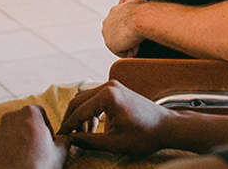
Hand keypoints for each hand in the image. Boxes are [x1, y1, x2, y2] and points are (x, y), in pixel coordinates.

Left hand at [0, 105, 68, 168]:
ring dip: (18, 139)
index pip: (40, 111)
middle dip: (30, 130)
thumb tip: (65, 137)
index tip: (49, 138)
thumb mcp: (62, 151)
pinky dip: (7, 150)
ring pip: (10, 131)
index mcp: (29, 113)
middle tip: (38, 147)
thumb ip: (64, 138)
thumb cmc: (41, 165)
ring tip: (26, 156)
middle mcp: (10, 117)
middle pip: (23, 120)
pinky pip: (0, 144)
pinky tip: (15, 162)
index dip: (46, 125)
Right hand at [58, 81, 173, 156]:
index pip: (79, 111)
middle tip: (66, 136)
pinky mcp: (117, 90)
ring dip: (81, 116)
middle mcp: (109, 85)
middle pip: (79, 101)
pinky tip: (92, 128)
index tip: (59, 137)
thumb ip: (88, 141)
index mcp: (107, 95)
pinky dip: (90, 112)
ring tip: (82, 135)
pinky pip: (96, 99)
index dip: (67, 126)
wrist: (167, 127)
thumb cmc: (145, 135)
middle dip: (71, 119)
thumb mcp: (113, 143)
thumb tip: (70, 141)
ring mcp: (114, 86)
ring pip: (86, 99)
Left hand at [102, 0, 144, 57]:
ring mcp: (107, 34)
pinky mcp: (111, 45)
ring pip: (124, 44)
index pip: (120, 24)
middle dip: (130, 36)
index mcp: (112, 13)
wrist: (141, 17)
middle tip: (138, 31)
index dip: (131, 27)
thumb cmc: (142, 9)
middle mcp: (106, 23)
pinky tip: (136, 42)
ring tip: (137, 36)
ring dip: (132, 43)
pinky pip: (125, 53)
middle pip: (121, 36)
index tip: (137, 25)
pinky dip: (133, 50)